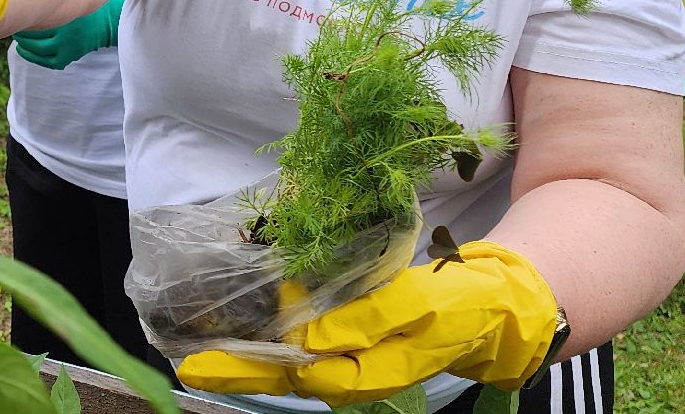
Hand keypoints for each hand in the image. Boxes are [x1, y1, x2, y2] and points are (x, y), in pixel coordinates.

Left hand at [13, 0, 123, 68]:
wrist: (107, 22)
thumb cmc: (86, 7)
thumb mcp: (71, 0)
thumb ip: (52, 1)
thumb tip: (25, 5)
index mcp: (66, 18)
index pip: (37, 22)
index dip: (23, 20)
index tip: (16, 14)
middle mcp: (66, 34)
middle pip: (35, 38)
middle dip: (21, 34)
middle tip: (14, 26)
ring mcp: (69, 48)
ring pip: (39, 51)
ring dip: (24, 46)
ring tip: (17, 39)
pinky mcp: (70, 57)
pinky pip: (48, 62)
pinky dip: (34, 58)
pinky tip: (24, 52)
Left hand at [175, 241, 559, 405]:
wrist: (497, 309)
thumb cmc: (460, 305)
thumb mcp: (418, 306)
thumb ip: (364, 321)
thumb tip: (307, 337)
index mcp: (367, 371)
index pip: (296, 374)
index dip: (250, 367)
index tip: (205, 362)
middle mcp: (353, 374)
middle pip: (284, 379)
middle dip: (235, 374)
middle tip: (187, 367)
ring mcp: (354, 361)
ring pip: (292, 367)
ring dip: (251, 360)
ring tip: (207, 352)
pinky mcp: (356, 345)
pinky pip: (307, 352)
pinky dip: (276, 345)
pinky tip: (253, 335)